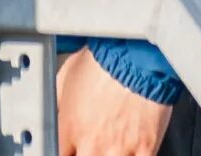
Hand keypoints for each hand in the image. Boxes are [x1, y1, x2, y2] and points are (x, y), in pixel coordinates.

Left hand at [57, 49, 175, 155]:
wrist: (136, 54)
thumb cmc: (104, 59)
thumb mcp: (66, 75)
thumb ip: (59, 102)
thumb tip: (55, 110)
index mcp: (70, 128)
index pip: (57, 155)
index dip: (64, 152)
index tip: (70, 147)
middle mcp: (92, 143)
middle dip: (86, 154)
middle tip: (92, 144)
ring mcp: (119, 148)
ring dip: (109, 155)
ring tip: (112, 145)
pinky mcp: (145, 148)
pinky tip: (132, 150)